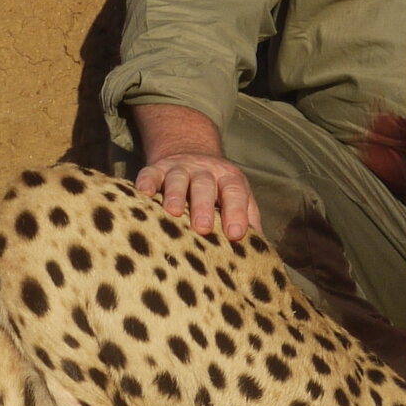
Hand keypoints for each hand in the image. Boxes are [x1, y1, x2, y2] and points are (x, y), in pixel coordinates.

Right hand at [127, 105, 260, 240]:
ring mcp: (179, 169)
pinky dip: (146, 182)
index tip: (235, 234)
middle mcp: (204, 172)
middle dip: (204, 206)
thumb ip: (248, 220)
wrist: (190, 151)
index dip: (236, 212)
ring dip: (175, 195)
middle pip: (205, 185)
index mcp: (228, 180)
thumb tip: (262, 254)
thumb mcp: (237, 198)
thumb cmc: (217, 190)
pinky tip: (143, 195)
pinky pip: (150, 173)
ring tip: (173, 213)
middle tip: (202, 228)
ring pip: (178, 179)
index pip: (235, 193)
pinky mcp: (156, 168)